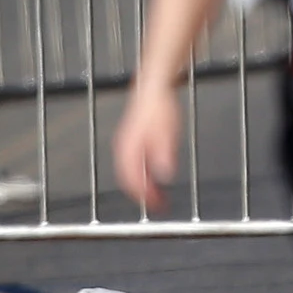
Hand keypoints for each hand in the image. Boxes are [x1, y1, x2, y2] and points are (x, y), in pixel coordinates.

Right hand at [111, 84, 182, 215]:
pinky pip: (134, 165)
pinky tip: (155, 178)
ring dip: (143, 186)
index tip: (157, 204)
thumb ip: (165, 153)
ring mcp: (126, 145)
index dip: (144, 195)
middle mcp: (124, 149)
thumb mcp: (168, 132)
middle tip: (159, 205)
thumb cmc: (160, 106)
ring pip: (130, 173)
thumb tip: (165, 174)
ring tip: (158, 196)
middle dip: (143, 195)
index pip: (131, 179)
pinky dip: (143, 175)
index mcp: (129, 148)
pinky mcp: (132, 142)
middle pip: (130, 179)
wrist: (154, 87)